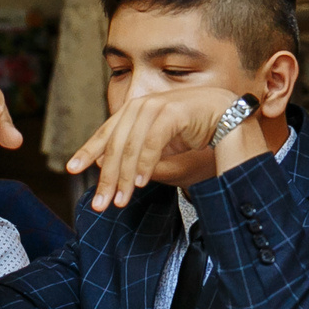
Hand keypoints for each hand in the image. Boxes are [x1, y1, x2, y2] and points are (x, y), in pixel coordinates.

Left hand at [65, 87, 240, 211]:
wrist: (235, 120)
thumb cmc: (200, 138)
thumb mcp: (165, 155)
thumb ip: (139, 160)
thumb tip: (107, 167)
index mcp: (138, 112)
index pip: (108, 132)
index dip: (88, 150)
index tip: (72, 169)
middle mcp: (144, 106)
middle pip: (116, 142)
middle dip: (107, 176)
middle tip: (100, 203)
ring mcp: (159, 105)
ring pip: (131, 143)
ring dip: (124, 175)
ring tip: (120, 201)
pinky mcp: (175, 110)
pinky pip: (153, 140)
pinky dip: (145, 163)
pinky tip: (141, 183)